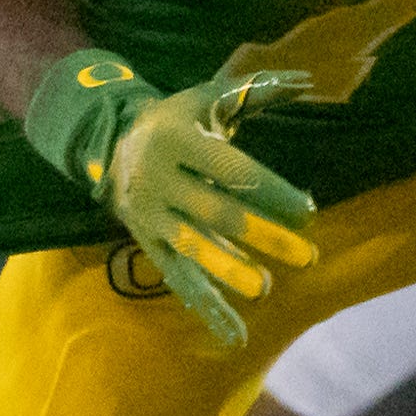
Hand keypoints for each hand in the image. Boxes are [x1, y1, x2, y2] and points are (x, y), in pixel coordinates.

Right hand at [101, 69, 321, 347]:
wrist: (108, 143)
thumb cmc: (176, 120)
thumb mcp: (206, 97)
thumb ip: (255, 91)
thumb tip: (307, 81)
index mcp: (176, 139)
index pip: (230, 171)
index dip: (270, 191)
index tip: (307, 211)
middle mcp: (158, 180)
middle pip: (216, 212)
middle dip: (263, 235)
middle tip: (307, 256)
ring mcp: (150, 216)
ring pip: (191, 249)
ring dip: (228, 271)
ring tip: (263, 290)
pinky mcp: (146, 244)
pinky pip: (177, 279)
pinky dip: (206, 308)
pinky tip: (235, 334)